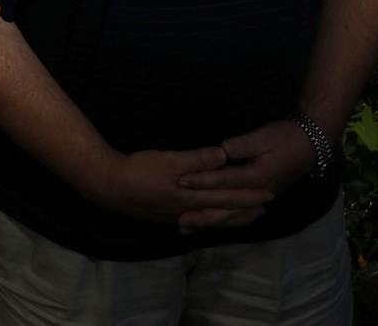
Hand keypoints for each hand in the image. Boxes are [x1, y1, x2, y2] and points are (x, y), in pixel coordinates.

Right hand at [83, 147, 270, 226]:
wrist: (108, 186)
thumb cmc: (137, 170)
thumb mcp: (168, 160)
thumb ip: (197, 159)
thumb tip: (224, 155)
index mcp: (191, 197)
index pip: (227, 197)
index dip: (249, 196)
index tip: (268, 195)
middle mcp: (187, 211)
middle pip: (222, 213)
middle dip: (244, 211)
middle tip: (264, 210)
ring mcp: (175, 216)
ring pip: (209, 219)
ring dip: (228, 217)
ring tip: (242, 216)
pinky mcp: (165, 215)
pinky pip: (195, 221)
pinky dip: (207, 220)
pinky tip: (205, 221)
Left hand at [172, 119, 315, 230]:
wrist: (308, 147)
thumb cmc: (284, 138)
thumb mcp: (263, 137)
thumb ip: (242, 145)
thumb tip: (221, 150)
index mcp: (257, 177)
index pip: (225, 180)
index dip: (203, 180)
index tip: (182, 180)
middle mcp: (257, 194)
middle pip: (227, 209)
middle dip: (202, 214)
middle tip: (180, 219)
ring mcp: (259, 201)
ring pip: (232, 217)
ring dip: (210, 223)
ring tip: (188, 228)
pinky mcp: (258, 201)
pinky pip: (238, 217)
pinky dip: (222, 222)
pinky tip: (207, 225)